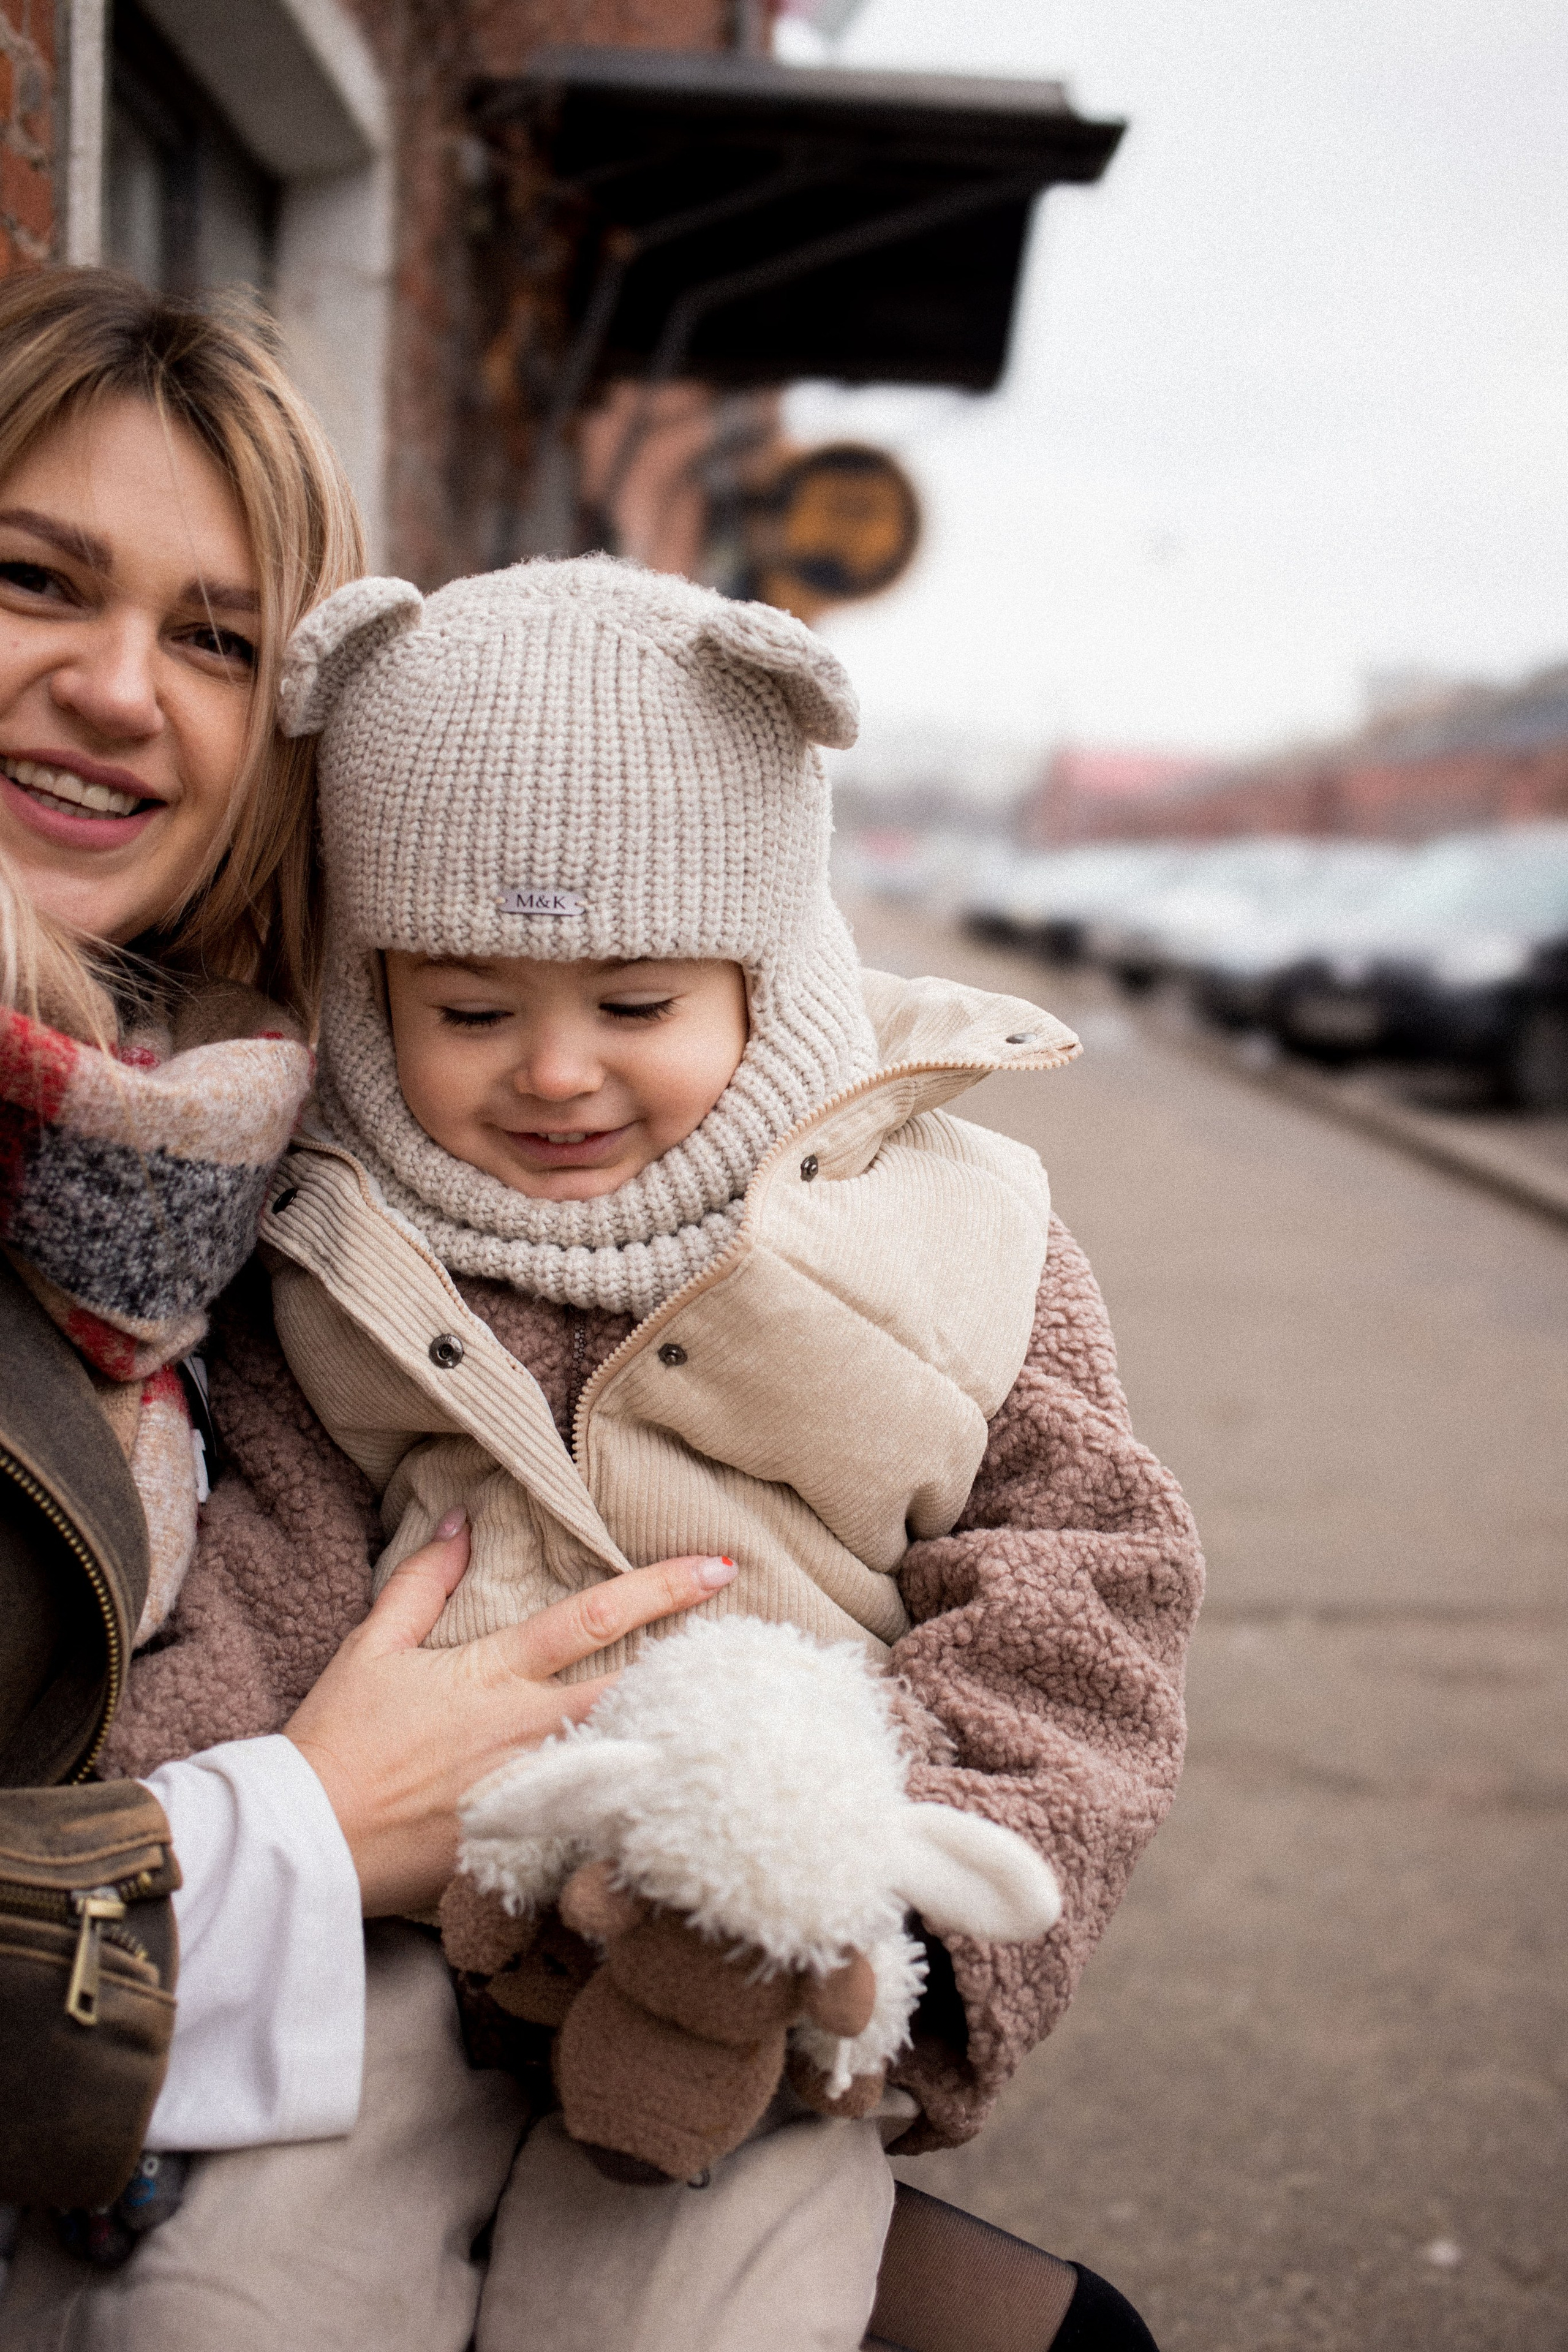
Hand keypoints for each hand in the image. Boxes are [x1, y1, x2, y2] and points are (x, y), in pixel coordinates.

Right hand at [284, 1516, 735, 1916]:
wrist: (307, 1841)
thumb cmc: (337, 1740)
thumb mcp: (374, 1646)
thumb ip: (423, 1582)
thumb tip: (461, 1519)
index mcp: (495, 1675)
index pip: (593, 1618)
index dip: (660, 1588)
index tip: (715, 1566)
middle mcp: (527, 1730)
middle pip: (634, 1690)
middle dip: (697, 1667)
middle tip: (754, 1650)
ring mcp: (534, 1792)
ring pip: (628, 1757)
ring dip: (680, 1734)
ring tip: (737, 1720)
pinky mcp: (526, 1846)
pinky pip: (599, 1822)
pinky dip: (640, 1807)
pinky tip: (683, 1802)